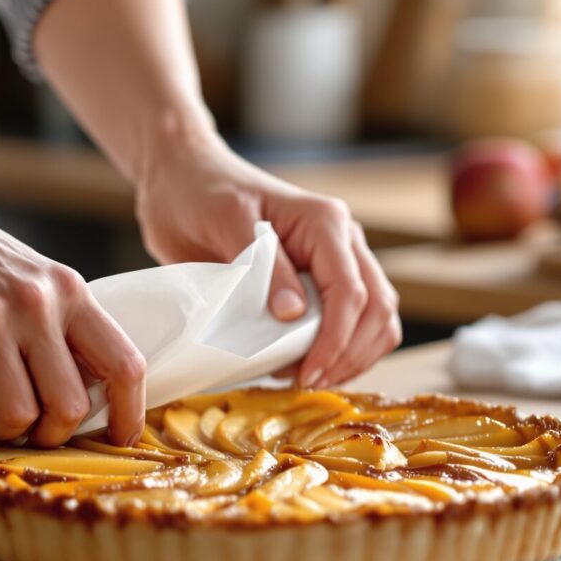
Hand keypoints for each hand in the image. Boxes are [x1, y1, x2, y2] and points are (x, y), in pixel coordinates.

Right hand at [0, 173, 145, 446]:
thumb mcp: (21, 273)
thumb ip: (53, 321)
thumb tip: (79, 393)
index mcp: (65, 289)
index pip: (124, 363)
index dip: (127, 415)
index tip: (116, 440)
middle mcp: (35, 302)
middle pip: (72, 406)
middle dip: (50, 434)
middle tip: (27, 428)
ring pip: (19, 416)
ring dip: (1, 428)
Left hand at [133, 140, 400, 387]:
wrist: (184, 179)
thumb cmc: (200, 193)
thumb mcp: (226, 222)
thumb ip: (264, 266)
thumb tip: (293, 314)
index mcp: (324, 222)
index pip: (351, 292)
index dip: (335, 341)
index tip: (306, 373)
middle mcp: (341, 240)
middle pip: (376, 309)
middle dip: (348, 355)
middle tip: (305, 381)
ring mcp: (336, 260)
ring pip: (376, 318)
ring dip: (351, 356)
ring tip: (305, 377)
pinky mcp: (321, 279)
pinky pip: (354, 320)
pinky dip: (342, 350)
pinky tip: (305, 364)